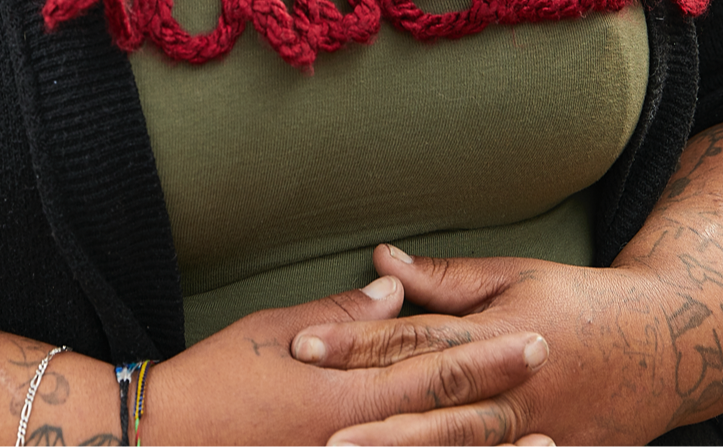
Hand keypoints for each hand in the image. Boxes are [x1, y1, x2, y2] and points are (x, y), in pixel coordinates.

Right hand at [145, 275, 551, 446]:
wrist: (169, 440)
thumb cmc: (218, 379)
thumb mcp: (277, 331)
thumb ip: (345, 315)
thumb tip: (394, 290)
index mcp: (349, 389)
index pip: (437, 369)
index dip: (490, 355)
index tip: (536, 338)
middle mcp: (357, 436)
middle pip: (450, 422)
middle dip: (505, 400)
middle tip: (552, 380)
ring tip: (546, 443)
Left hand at [291, 246, 680, 446]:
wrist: (665, 348)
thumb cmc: (576, 302)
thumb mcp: (512, 276)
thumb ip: (444, 279)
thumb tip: (379, 259)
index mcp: (497, 332)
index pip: (413, 338)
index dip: (356, 342)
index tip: (303, 345)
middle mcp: (515, 387)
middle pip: (432, 405)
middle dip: (372, 419)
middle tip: (317, 430)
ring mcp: (538, 432)